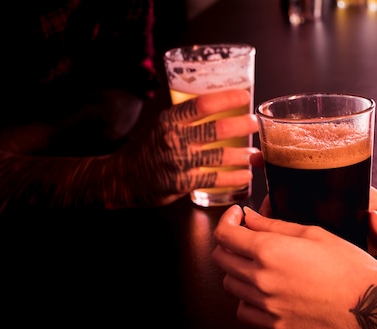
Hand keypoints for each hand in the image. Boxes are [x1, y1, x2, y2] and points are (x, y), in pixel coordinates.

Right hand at [111, 89, 259, 206]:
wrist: (121, 178)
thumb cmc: (147, 149)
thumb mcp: (161, 125)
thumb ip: (186, 118)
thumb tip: (221, 108)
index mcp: (170, 119)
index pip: (202, 103)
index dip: (227, 98)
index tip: (245, 97)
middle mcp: (174, 138)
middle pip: (217, 129)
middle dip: (242, 126)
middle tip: (255, 124)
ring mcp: (179, 161)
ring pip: (219, 156)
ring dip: (242, 154)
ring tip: (255, 153)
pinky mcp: (182, 183)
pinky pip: (214, 179)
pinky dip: (233, 178)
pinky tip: (245, 176)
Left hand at [212, 205, 376, 328]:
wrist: (368, 301)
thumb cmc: (347, 264)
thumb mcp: (312, 233)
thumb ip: (273, 225)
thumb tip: (248, 218)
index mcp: (269, 251)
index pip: (225, 235)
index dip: (227, 221)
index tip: (237, 218)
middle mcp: (262, 279)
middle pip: (222, 259)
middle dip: (229, 243)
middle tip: (244, 238)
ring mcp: (267, 305)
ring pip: (230, 285)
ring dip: (237, 271)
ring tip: (257, 264)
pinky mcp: (276, 325)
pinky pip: (244, 311)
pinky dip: (246, 299)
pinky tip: (261, 290)